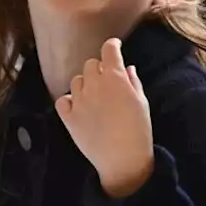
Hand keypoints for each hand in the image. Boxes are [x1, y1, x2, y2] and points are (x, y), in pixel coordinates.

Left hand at [56, 38, 153, 198]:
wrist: (123, 160)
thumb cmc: (139, 130)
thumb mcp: (142, 102)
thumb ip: (133, 81)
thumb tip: (127, 68)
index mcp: (115, 78)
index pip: (109, 50)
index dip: (112, 45)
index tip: (114, 46)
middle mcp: (95, 84)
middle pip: (90, 64)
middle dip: (99, 68)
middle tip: (107, 79)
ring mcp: (79, 100)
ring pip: (76, 80)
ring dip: (85, 84)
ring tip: (94, 97)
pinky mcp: (69, 117)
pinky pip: (63, 100)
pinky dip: (69, 101)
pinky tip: (78, 107)